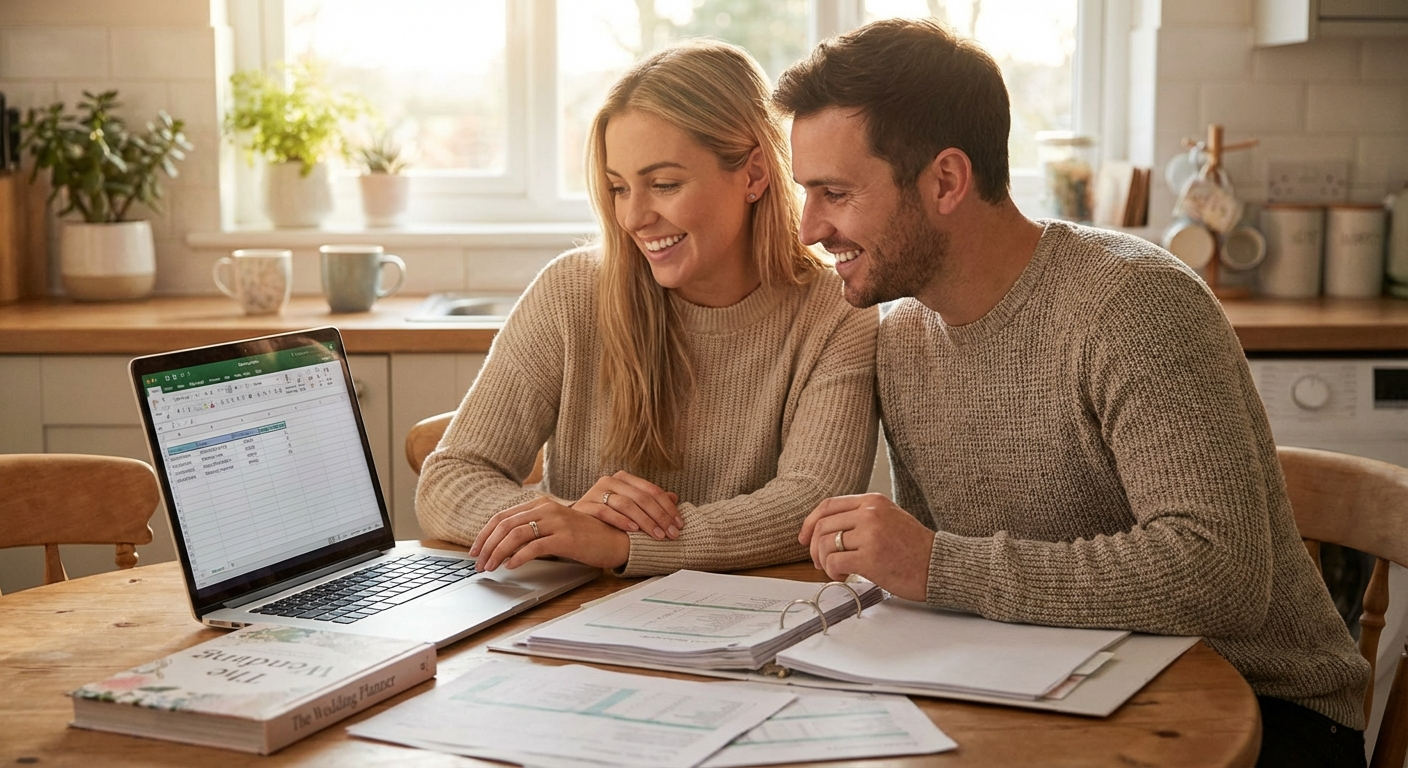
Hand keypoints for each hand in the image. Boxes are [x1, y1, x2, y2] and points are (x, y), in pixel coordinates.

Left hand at [470, 496, 629, 570]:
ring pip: (515, 535)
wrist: (616, 539)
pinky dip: (518, 557)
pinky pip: (534, 546)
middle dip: (487, 546)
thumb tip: (505, 547)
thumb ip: (534, 531)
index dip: (485, 534)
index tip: (475, 550)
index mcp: (541, 504)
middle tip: (479, 563)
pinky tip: (511, 566)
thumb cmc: (586, 537)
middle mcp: (547, 509)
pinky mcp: (565, 537)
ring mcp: (556, 522)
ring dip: (498, 553)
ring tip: (491, 567)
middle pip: (505, 525)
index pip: (503, 516)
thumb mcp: (556, 528)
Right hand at [572, 470, 681, 540]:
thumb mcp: (632, 507)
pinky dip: (621, 521)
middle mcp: (610, 481)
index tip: (679, 524)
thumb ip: (651, 501)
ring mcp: (596, 492)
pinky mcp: (585, 506)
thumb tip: (675, 497)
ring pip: (626, 504)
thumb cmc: (607, 516)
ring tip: (657, 535)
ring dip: (645, 521)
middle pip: (641, 497)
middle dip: (660, 517)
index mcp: (624, 478)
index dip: (668, 507)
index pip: (652, 490)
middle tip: (671, 534)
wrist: (574, 523)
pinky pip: (606, 512)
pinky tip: (633, 530)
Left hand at [799, 493, 934, 601]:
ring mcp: (870, 535)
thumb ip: (861, 517)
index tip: (804, 537)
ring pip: (826, 544)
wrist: (939, 565)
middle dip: (814, 547)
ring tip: (835, 570)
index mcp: (873, 501)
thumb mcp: (889, 518)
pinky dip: (832, 572)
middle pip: (823, 525)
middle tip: (818, 561)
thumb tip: (827, 529)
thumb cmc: (915, 548)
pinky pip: (834, 562)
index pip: (828, 505)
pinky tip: (844, 576)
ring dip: (824, 561)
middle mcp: (870, 513)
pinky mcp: (871, 558)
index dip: (810, 523)